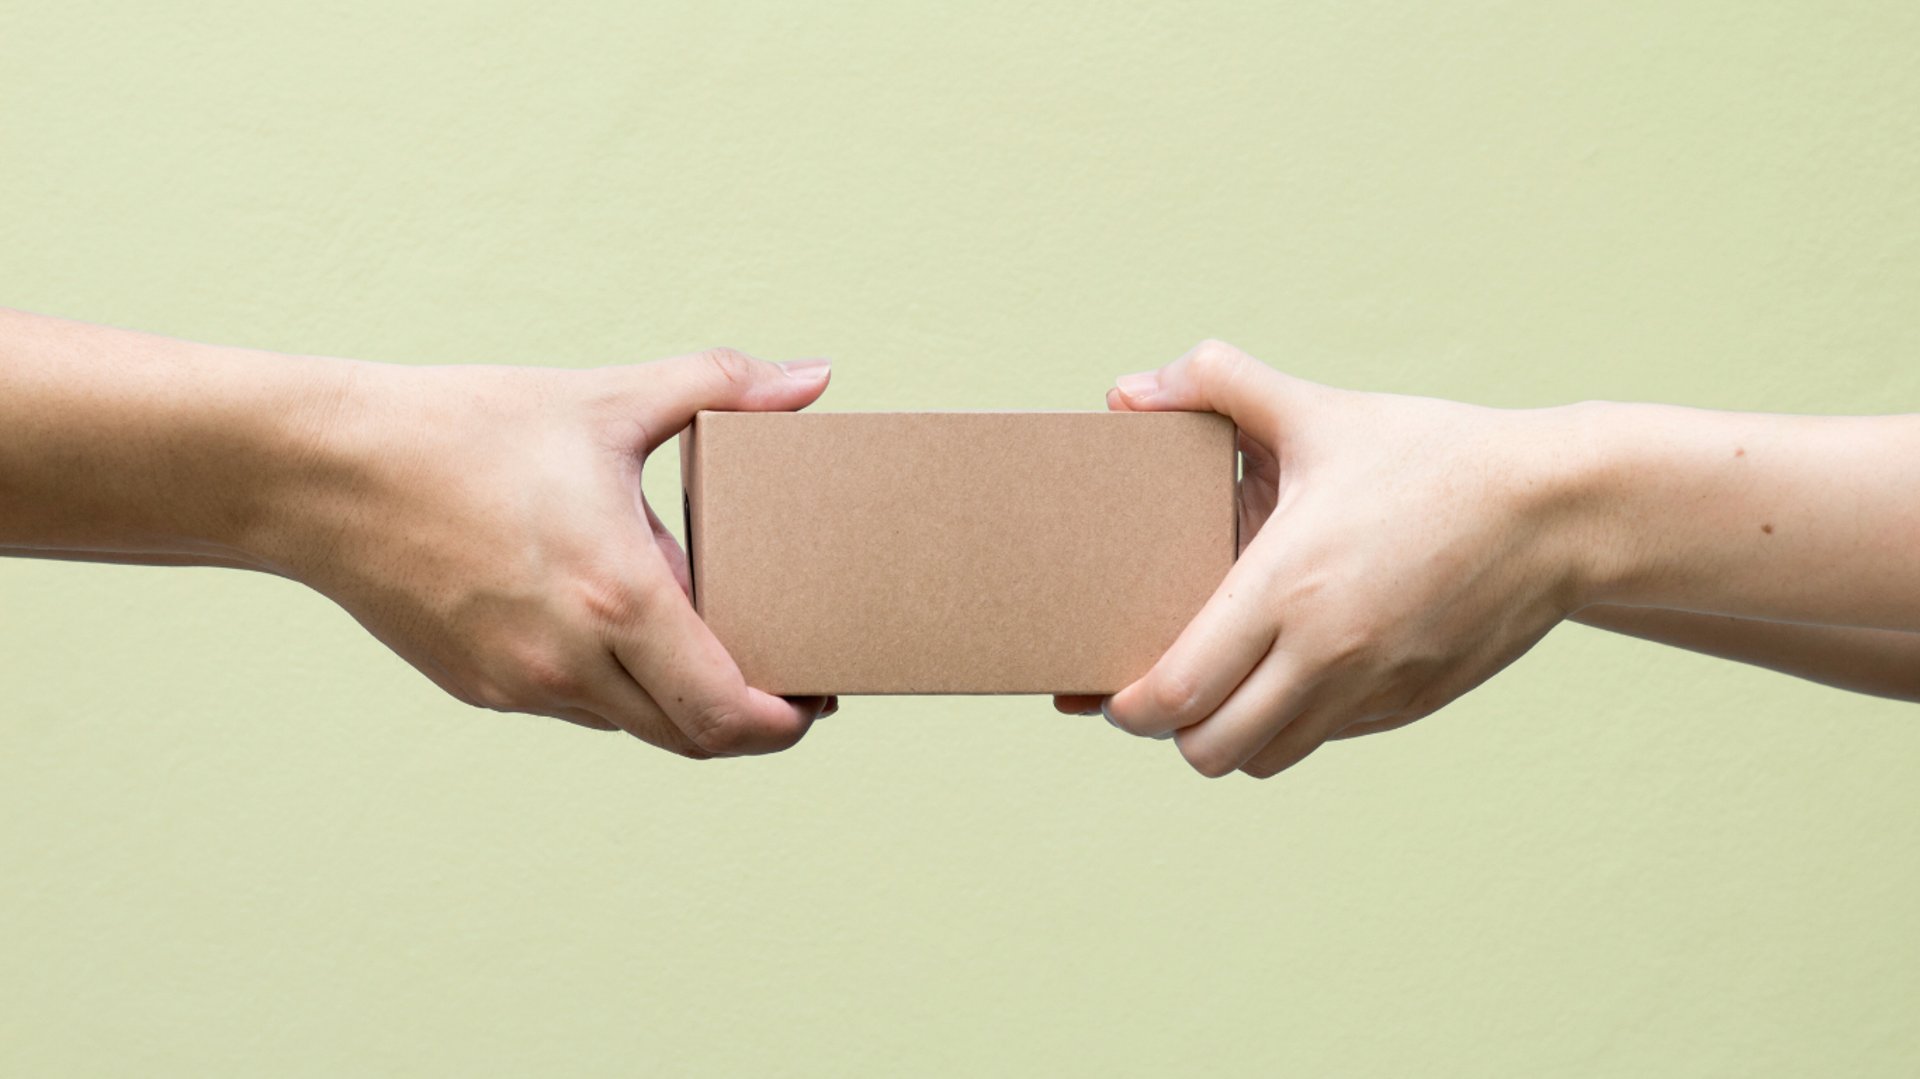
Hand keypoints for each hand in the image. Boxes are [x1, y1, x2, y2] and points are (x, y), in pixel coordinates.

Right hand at [267, 348, 835, 756]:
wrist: (321, 473)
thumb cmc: (465, 429)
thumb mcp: (604, 400)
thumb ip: (719, 388)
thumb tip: (815, 377)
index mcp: (616, 599)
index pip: (728, 713)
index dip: (788, 722)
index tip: (822, 695)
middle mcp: (572, 664)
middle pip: (695, 738)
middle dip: (754, 722)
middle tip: (793, 680)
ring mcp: (522, 685)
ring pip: (636, 725)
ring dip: (686, 702)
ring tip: (719, 645)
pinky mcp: (482, 687)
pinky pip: (579, 706)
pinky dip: (622, 686)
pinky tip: (626, 629)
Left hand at [1059, 341, 1592, 777]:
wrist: (1561, 508)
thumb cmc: (1431, 454)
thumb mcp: (1320, 410)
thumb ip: (1217, 384)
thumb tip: (1123, 392)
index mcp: (1288, 584)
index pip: (1178, 690)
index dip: (1127, 707)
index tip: (1108, 690)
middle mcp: (1328, 651)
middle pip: (1210, 748)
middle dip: (1171, 730)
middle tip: (1159, 690)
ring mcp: (1374, 687)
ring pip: (1266, 759)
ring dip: (1230, 736)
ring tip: (1218, 689)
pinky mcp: (1411, 705)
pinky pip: (1324, 740)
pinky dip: (1291, 725)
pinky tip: (1289, 674)